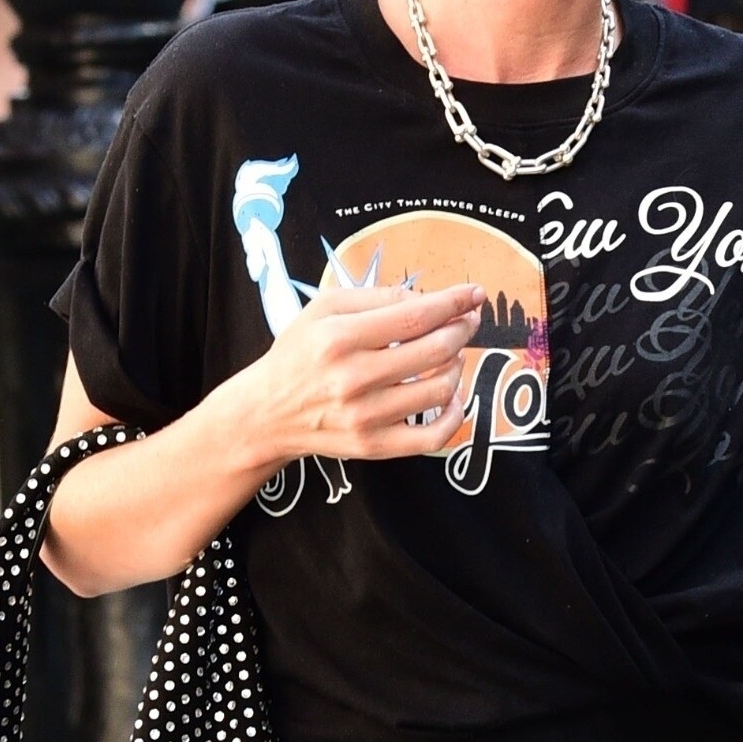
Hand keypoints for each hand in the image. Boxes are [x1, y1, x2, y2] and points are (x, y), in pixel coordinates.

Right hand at [229, 280, 484, 473]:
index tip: (474, 294)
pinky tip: (453, 397)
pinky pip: (433, 436)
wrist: (268, 413)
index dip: (453, 303)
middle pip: (434, 350)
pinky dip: (455, 416)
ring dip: (457, 366)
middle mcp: (353, 378)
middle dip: (461, 330)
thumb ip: (375, 297)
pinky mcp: (373, 446)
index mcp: (339, 337)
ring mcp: (365, 417)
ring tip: (451, 355)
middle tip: (467, 321)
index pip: (415, 316)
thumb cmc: (299, 354)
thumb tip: (426, 298)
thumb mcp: (323, 309)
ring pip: (440, 389)